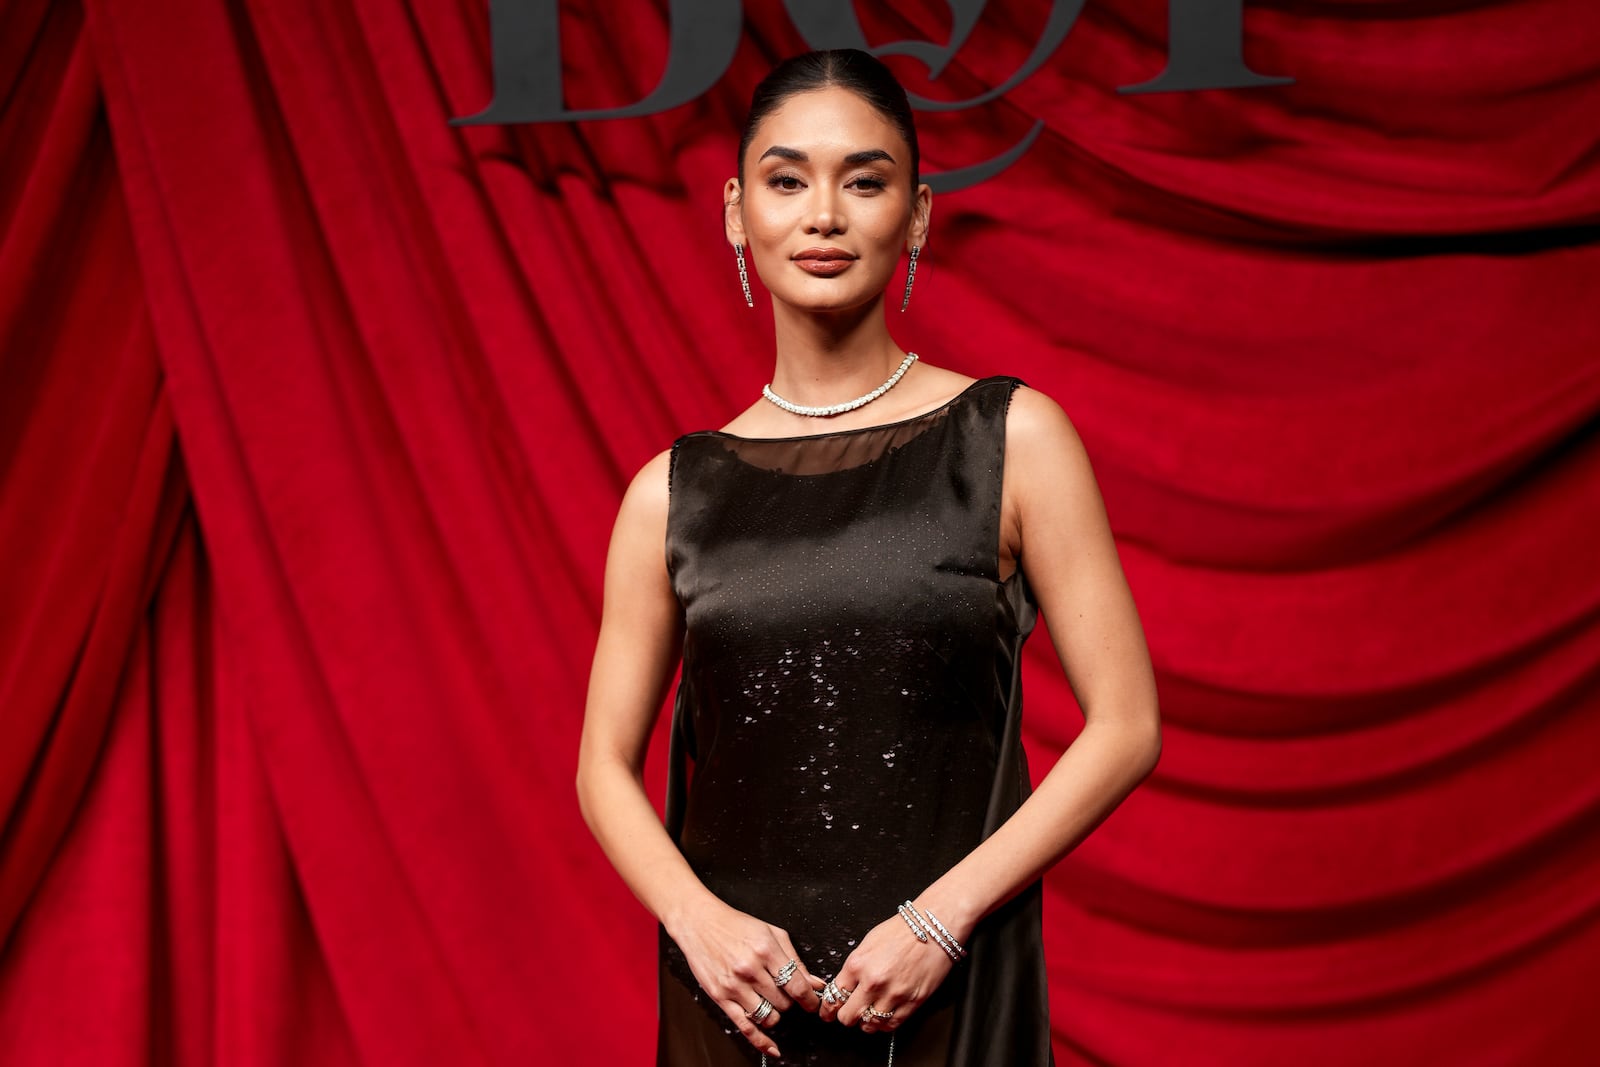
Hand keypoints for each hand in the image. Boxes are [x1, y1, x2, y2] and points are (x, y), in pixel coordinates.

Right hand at [666, 897, 825, 1058]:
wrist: (699, 923)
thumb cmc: (735, 925)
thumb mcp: (771, 932)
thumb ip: (794, 959)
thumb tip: (815, 983)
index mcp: (766, 950)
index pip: (797, 985)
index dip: (810, 999)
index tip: (813, 1003)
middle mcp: (750, 969)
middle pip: (784, 1002)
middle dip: (789, 1001)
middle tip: (784, 993)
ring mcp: (734, 985)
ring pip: (769, 1017)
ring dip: (775, 1014)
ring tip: (770, 1001)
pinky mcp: (721, 997)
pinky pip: (745, 1027)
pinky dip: (761, 1041)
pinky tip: (772, 1048)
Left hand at [820, 911, 955, 1033]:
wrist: (932, 927)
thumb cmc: (902, 930)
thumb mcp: (867, 943)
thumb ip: (854, 967)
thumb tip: (845, 985)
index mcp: (857, 964)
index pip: (834, 997)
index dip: (828, 1008)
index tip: (828, 1013)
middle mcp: (873, 982)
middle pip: (847, 1017)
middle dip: (845, 1016)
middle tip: (848, 1012)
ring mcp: (893, 995)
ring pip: (869, 1026)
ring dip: (866, 1022)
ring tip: (868, 1014)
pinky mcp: (912, 1003)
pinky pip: (891, 1025)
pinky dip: (884, 1024)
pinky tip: (883, 1015)